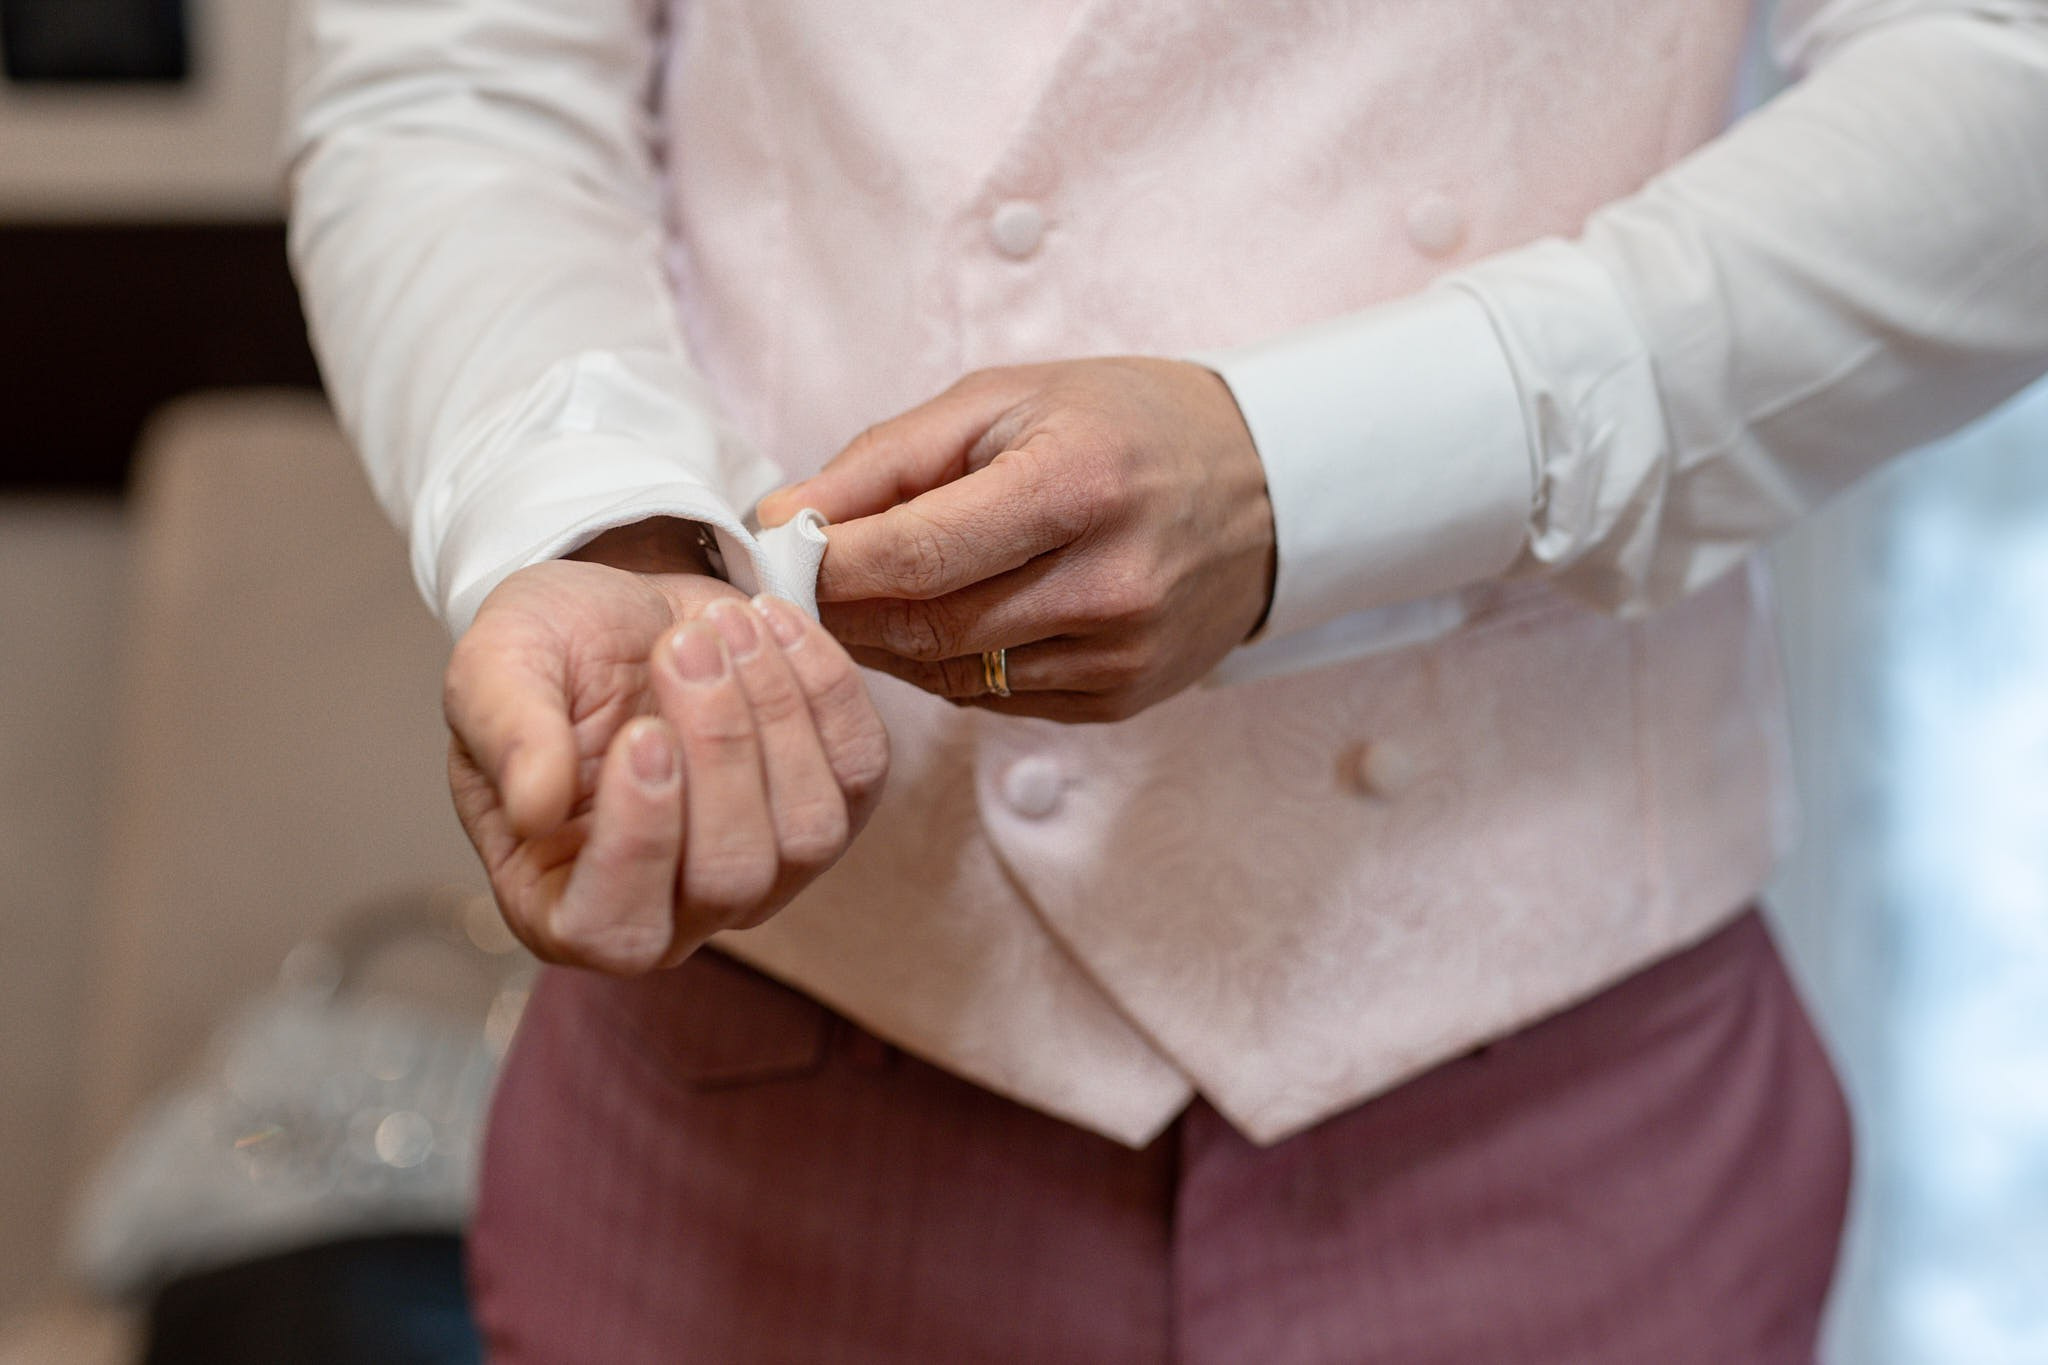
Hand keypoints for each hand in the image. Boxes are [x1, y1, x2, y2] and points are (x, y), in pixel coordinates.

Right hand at [443, 520, 888, 973]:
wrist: (625, 610)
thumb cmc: (549, 655)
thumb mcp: (493, 671)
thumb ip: (506, 736)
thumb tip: (535, 808)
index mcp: (564, 904)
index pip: (617, 928)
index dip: (639, 840)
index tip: (641, 734)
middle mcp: (676, 911)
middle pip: (731, 875)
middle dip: (719, 747)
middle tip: (683, 643)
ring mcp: (767, 870)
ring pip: (810, 832)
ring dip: (775, 711)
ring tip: (722, 625)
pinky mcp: (834, 806)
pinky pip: (861, 767)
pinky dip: (827, 687)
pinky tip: (773, 623)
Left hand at [758, 358, 1275, 722]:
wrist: (1265, 485)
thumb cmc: (1121, 423)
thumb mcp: (1004, 400)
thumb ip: (885, 461)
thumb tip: (779, 519)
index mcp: (1079, 485)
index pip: (918, 551)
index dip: (829, 563)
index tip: (778, 553)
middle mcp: (1111, 582)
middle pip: (927, 625)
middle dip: (844, 608)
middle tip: (801, 581)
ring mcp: (1123, 652)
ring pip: (952, 673)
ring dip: (888, 643)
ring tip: (873, 592)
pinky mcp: (1124, 698)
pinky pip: (995, 698)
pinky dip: (948, 665)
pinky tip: (947, 619)